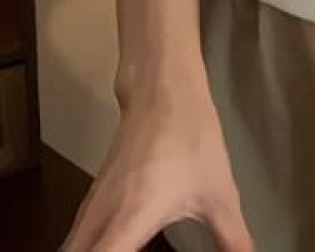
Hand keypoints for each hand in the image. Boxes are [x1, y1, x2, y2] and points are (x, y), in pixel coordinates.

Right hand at [62, 82, 252, 251]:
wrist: (164, 90)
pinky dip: (86, 251)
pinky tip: (112, 251)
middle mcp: (99, 218)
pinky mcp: (93, 198)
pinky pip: (77, 238)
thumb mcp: (219, 192)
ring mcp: (91, 207)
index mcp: (128, 222)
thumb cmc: (192, 139)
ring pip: (70, 250)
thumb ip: (232, 239)